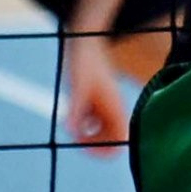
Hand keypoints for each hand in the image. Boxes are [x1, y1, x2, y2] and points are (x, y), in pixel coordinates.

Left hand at [63, 36, 130, 155]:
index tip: (85, 147)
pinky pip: (95, 121)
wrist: (84, 41)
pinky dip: (85, 124)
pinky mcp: (97, 99)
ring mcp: (106, 104)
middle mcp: (113, 109)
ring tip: (74, 127)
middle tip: (76, 138)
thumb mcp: (78, 86)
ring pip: (104, 131)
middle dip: (95, 144)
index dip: (105, 150)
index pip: (119, 141)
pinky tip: (75, 116)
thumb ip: (76, 110)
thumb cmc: (83, 62)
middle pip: (112, 139)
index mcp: (115, 108)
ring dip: (89, 135)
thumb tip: (71, 131)